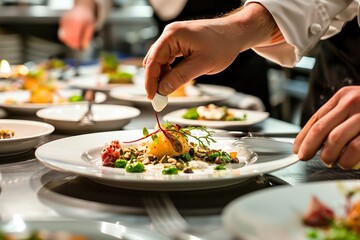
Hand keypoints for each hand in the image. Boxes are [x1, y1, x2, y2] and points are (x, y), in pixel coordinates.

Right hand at [58, 0, 95, 49]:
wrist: (82, 9)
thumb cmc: (87, 18)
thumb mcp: (91, 27)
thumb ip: (88, 37)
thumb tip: (84, 46)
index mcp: (77, 23)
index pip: (74, 37)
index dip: (76, 45)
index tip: (79, 48)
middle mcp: (69, 21)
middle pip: (68, 38)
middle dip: (72, 44)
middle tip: (77, 47)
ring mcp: (64, 21)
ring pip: (63, 37)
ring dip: (68, 42)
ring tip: (75, 43)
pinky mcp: (61, 22)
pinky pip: (62, 34)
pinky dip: (66, 37)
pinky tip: (72, 37)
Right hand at [143, 3, 275, 99]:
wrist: (235, 34)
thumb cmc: (222, 46)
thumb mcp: (202, 65)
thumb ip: (180, 77)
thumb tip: (162, 90)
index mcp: (173, 35)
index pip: (153, 60)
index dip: (150, 80)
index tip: (151, 97)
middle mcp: (170, 34)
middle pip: (154, 60)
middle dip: (154, 80)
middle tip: (158, 99)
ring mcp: (173, 37)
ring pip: (160, 61)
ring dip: (161, 77)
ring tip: (165, 93)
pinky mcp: (178, 42)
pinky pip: (168, 59)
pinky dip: (168, 71)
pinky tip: (171, 81)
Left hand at [293, 86, 359, 168]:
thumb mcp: (353, 105)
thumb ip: (335, 118)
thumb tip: (311, 140)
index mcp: (343, 96)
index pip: (316, 118)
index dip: (303, 136)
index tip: (297, 149)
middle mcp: (353, 102)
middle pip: (321, 129)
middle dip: (309, 147)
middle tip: (304, 157)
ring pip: (335, 140)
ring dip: (328, 155)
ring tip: (329, 161)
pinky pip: (355, 148)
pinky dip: (346, 160)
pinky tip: (345, 163)